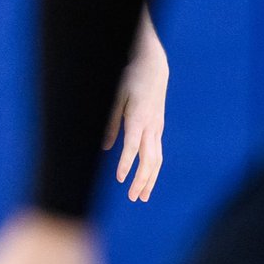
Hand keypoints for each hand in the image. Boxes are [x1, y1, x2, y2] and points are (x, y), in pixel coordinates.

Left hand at [103, 15, 166, 201]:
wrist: (153, 65)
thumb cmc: (130, 77)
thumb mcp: (116, 95)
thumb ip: (111, 121)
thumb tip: (106, 147)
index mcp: (138, 117)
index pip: (133, 146)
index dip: (126, 163)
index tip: (120, 179)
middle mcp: (150, 126)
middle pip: (149, 159)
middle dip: (142, 180)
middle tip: (133, 198)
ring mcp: (157, 127)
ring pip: (157, 159)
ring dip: (150, 179)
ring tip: (142, 197)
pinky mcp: (158, 127)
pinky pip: (157, 152)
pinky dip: (153, 168)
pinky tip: (147, 178)